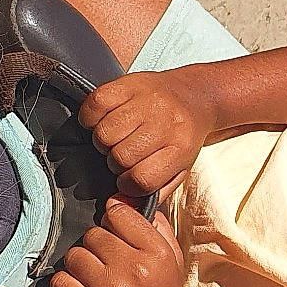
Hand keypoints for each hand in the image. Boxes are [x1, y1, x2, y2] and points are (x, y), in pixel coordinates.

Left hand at [50, 201, 203, 286]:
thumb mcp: (173, 260)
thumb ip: (154, 227)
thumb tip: (124, 201)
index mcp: (157, 253)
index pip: (118, 213)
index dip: (112, 222)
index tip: (115, 235)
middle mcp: (134, 268)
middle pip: (93, 234)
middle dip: (97, 247)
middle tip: (107, 264)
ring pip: (74, 256)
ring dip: (80, 266)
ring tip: (95, 280)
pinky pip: (61, 283)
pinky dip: (65, 286)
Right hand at [78, 66, 221, 196]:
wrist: (194, 95)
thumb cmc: (182, 135)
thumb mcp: (180, 167)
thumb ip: (156, 190)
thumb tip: (124, 203)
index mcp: (179, 148)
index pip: (141, 179)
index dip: (128, 184)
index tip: (128, 178)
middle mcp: (164, 123)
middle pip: (120, 156)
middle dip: (116, 161)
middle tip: (123, 154)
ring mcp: (146, 101)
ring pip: (104, 133)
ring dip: (103, 141)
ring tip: (116, 137)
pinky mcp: (129, 83)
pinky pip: (96, 105)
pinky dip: (92, 116)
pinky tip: (104, 119)